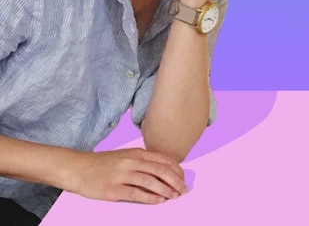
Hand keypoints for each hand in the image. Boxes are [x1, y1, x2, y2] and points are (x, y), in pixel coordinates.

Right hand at [66, 148, 187, 203]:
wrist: (77, 168)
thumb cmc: (103, 164)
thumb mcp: (126, 156)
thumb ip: (144, 161)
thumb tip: (165, 171)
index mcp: (136, 153)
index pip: (164, 160)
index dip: (177, 171)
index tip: (183, 179)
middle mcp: (131, 162)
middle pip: (161, 171)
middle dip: (175, 182)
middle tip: (183, 190)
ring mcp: (121, 175)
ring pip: (150, 182)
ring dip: (165, 190)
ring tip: (174, 196)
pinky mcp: (112, 189)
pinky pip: (135, 194)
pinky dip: (150, 198)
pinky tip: (159, 201)